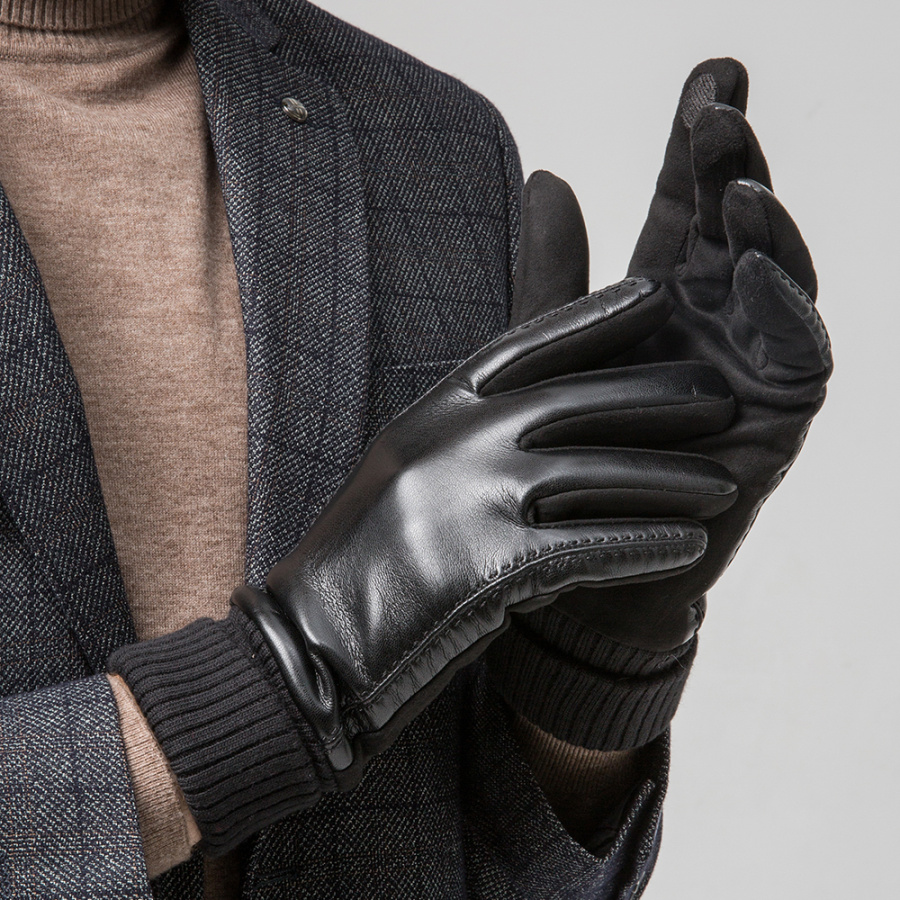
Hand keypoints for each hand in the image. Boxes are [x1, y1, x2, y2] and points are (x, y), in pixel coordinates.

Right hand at [233, 276, 737, 783]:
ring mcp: (467, 498)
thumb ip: (461, 440)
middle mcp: (451, 440)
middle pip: (576, 400)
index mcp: (430, 412)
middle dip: (657, 393)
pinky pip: (591, 546)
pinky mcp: (484, 566)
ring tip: (726, 484)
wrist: (309, 647)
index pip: (525, 345)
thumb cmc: (359, 567)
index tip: (655, 295)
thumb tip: (526, 418)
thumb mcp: (404, 474)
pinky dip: (645, 545)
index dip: (595, 316)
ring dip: (671, 479)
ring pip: (596, 470)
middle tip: (719, 393)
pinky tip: (689, 547)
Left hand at [546, 59, 831, 650]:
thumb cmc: (565, 451)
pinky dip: (783, 309)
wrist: (584, 553)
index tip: (710, 73)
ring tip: (737, 185)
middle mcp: (714, 318)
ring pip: (775, 276)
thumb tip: (548, 170)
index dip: (695, 143)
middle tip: (719, 108)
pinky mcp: (780, 413)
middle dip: (731, 165)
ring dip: (761, 228)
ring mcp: (752, 361)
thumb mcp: (549, 351)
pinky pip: (799, 352)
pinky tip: (756, 268)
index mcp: (660, 296)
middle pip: (732, 227)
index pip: (683, 206)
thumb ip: (554, 272)